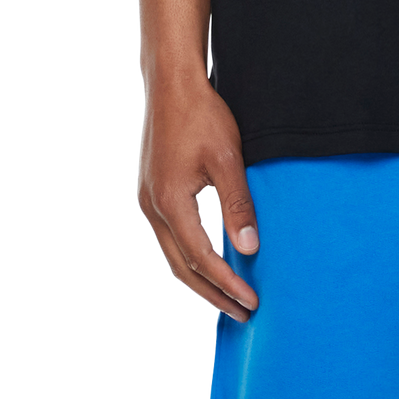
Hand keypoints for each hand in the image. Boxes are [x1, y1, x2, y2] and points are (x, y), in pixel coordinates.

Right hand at [136, 72, 260, 319]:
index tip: (251, 301)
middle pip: (181, 267)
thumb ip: (238, 204)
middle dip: (212, 294)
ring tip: (228, 296)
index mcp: (171, 204)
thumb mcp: (228, 158)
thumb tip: (249, 247)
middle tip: (242, 313)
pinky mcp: (150, 193)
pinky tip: (208, 260)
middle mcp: (152, 209)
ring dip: (199, 279)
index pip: (201, 259)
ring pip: (172, 255)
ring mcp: (147, 201)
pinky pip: (169, 237)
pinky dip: (189, 256)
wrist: (172, 84)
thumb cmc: (202, 116)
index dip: (227, 283)